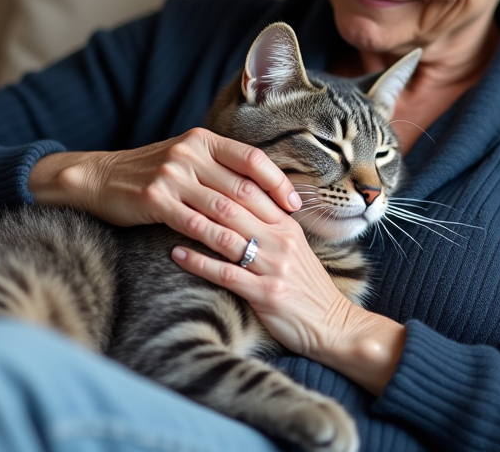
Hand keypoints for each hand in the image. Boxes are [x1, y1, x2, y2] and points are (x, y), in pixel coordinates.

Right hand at [27, 127, 301, 232]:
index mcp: (203, 140)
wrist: (99, 178)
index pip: (252, 158)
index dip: (277, 182)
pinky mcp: (155, 199)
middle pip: (242, 185)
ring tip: (268, 254)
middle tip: (290, 237)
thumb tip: (261, 188)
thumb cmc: (150, 173)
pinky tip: (231, 259)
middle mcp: (190, 152)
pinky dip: (216, 243)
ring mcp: (172, 174)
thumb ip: (218, 168)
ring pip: (222, 208)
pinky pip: (195, 225)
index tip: (295, 204)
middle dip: (270, 213)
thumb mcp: (186, 159)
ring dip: (248, 234)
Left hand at [170, 190, 405, 394]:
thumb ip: (268, 224)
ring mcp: (274, 267)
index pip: (250, 190)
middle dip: (198, 196)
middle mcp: (281, 240)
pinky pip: (225, 273)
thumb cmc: (306, 286)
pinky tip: (175, 253)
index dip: (217, 178)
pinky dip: (197, 262)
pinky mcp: (266, 294)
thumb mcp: (293, 247)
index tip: (187, 172)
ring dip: (192, 226)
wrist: (333, 326)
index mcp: (287, 224)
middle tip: (167, 188)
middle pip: (233, 207)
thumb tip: (234, 201)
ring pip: (226, 237)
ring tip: (166, 217)